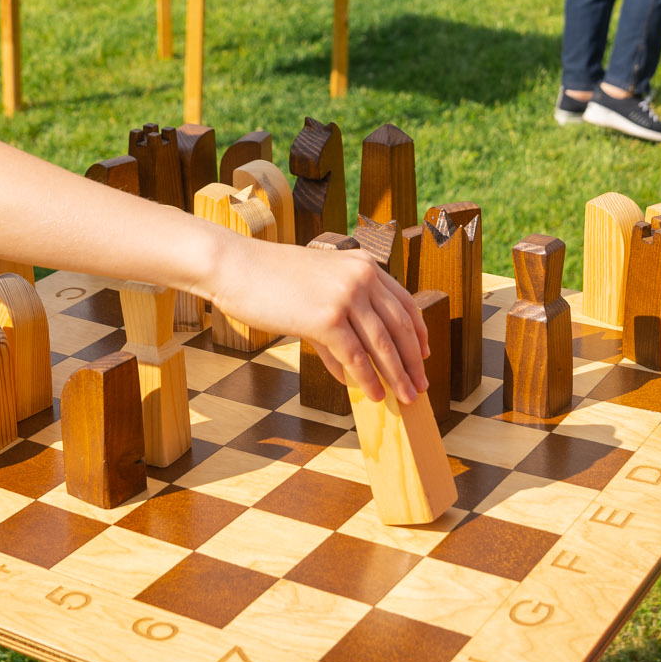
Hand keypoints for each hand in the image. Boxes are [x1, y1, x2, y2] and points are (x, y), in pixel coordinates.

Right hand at [201, 237, 428, 405]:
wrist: (236, 267)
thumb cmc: (268, 279)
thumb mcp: (315, 292)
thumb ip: (338, 326)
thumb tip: (352, 370)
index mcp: (363, 264)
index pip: (404, 302)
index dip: (418, 332)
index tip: (424, 354)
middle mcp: (362, 276)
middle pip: (400, 326)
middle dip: (413, 360)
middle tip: (421, 385)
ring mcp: (346, 296)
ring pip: (383, 345)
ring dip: (397, 376)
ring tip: (406, 397)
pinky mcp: (327, 318)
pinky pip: (356, 357)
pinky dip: (368, 379)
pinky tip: (374, 395)